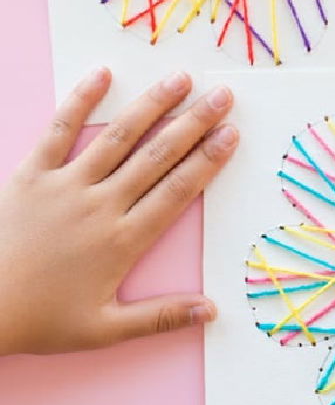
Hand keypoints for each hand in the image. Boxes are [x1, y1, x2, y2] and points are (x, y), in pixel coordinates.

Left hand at [0, 67, 237, 353]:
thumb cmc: (39, 320)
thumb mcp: (103, 330)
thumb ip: (160, 317)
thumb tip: (212, 310)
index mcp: (122, 240)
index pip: (176, 191)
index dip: (207, 160)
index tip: (232, 134)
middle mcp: (100, 205)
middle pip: (157, 156)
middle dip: (194, 123)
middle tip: (222, 96)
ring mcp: (65, 185)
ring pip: (118, 137)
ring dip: (152, 105)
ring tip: (181, 79)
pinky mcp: (32, 173)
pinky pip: (59, 130)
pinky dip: (80, 100)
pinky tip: (102, 74)